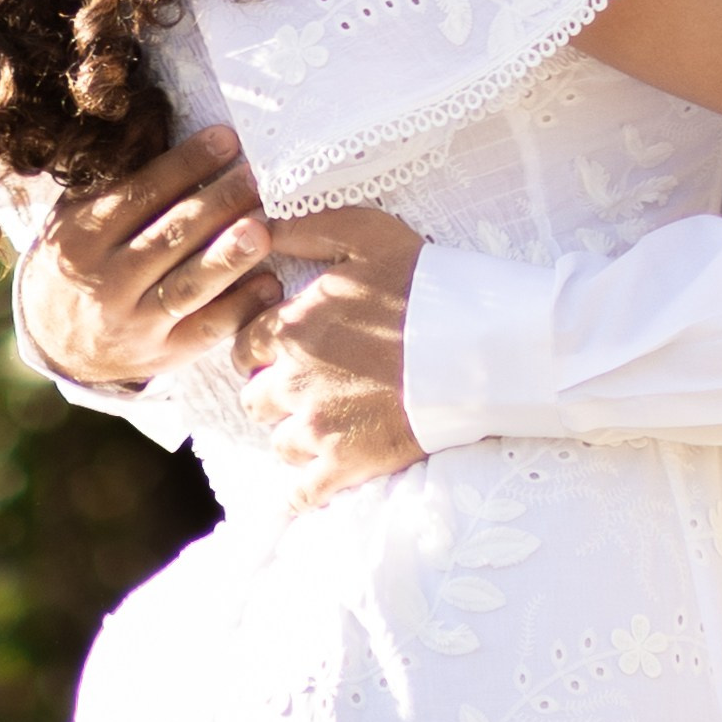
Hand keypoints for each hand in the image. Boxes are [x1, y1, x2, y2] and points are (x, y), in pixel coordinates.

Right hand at [17, 128, 280, 391]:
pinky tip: (269, 283)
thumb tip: (159, 113)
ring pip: (186, 287)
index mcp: (82, 236)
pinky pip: (203, 332)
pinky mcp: (160, 356)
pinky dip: (238, 309)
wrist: (54, 339)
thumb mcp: (78, 212)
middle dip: (218, 203)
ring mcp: (132, 323)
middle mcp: (105, 281)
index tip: (227, 139)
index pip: (139, 194)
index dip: (186, 165)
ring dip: (228, 258)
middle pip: (169, 237)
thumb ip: (117, 173)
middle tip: (257, 175)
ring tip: (264, 229)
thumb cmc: (80, 256)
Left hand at [233, 206, 424, 508]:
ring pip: (278, 442)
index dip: (260, 344)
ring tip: (323, 421)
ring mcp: (319, 428)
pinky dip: (300, 494)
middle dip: (273, 389)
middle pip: (254, 396)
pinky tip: (307, 487)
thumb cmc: (423, 283)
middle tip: (304, 383)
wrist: (478, 345)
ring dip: (293, 432)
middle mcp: (294, 381)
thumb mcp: (364, 234)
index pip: (244, 344)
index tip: (281, 345)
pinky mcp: (348, 466)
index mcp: (292, 327)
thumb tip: (258, 227)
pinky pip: (303, 494)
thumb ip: (304, 230)